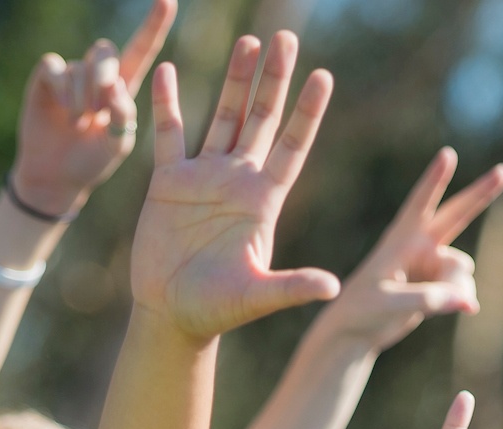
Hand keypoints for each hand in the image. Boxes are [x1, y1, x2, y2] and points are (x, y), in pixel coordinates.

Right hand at [5, 0, 173, 216]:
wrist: (56, 177)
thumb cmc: (92, 161)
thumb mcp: (118, 143)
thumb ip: (123, 115)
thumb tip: (115, 84)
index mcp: (123, 87)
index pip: (142, 49)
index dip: (154, 25)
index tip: (168, 0)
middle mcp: (97, 75)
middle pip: (105, 52)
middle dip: (103, 75)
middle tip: (98, 109)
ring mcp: (71, 74)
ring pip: (80, 66)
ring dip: (82, 97)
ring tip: (79, 124)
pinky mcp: (47, 77)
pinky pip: (56, 67)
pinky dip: (63, 89)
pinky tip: (66, 110)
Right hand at [132, 35, 340, 340]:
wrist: (171, 316)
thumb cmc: (218, 311)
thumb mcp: (258, 296)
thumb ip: (292, 287)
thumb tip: (333, 288)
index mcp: (263, 201)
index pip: (292, 147)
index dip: (307, 113)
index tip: (323, 76)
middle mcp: (238, 181)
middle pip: (262, 119)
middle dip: (274, 80)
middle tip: (286, 37)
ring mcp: (204, 178)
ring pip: (224, 117)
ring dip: (236, 81)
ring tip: (248, 41)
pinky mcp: (168, 183)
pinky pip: (169, 134)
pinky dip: (168, 104)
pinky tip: (169, 72)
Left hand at [313, 148, 502, 351]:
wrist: (356, 330)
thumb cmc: (362, 310)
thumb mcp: (390, 304)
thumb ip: (429, 299)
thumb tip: (467, 301)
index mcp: (401, 239)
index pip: (420, 203)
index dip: (435, 180)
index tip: (447, 154)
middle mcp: (420, 245)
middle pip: (457, 214)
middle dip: (481, 193)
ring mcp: (431, 263)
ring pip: (461, 270)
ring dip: (458, 288)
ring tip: (439, 306)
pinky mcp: (438, 283)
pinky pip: (463, 289)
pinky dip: (462, 300)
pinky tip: (464, 309)